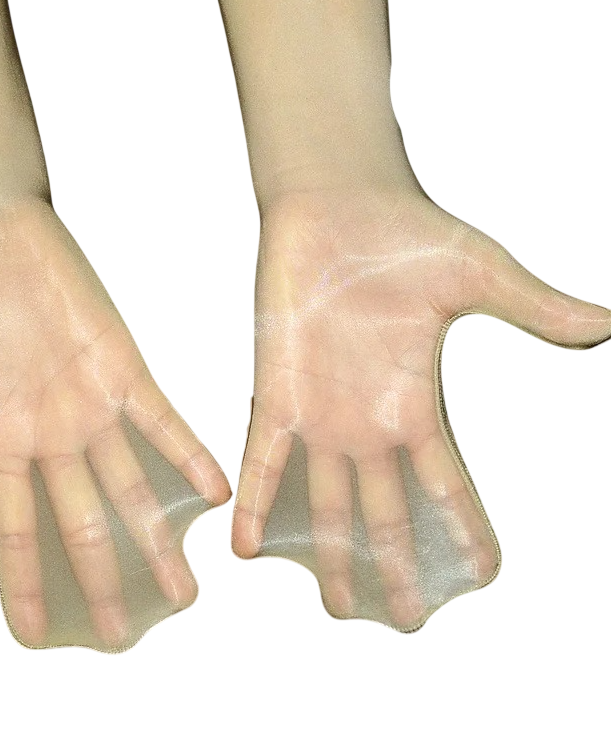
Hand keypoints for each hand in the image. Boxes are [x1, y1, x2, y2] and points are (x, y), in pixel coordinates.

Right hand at [0, 199, 229, 648]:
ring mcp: (88, 404)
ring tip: (183, 590)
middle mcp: (48, 433)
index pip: (11, 530)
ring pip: (130, 486)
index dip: (23, 583)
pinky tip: (213, 490)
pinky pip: (162, 419)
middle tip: (125, 637)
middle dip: (102, 582)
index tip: (36, 636)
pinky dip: (187, 454)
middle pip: (80, 525)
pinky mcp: (120, 364)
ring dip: (157, 537)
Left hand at [232, 190, 610, 628]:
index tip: (483, 576)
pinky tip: (249, 548)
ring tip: (338, 606)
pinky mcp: (275, 391)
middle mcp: (368, 421)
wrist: (334, 201)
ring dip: (330, 554)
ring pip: (324, 501)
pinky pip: (262, 460)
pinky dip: (257, 503)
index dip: (464, 530)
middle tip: (404, 621)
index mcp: (417, 403)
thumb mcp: (481, 277)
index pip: (447, 486)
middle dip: (395, 565)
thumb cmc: (403, 231)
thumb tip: (610, 324)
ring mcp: (320, 413)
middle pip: (386, 512)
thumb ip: (537, 309)